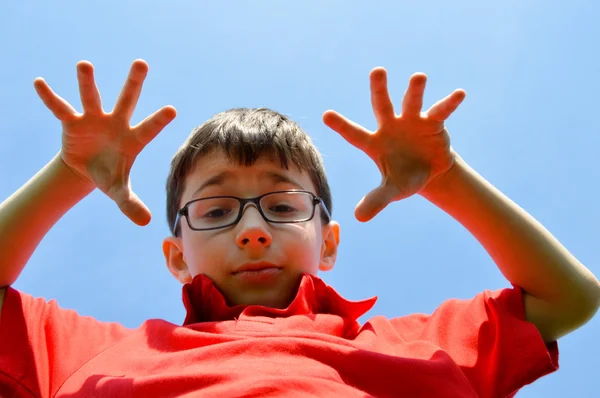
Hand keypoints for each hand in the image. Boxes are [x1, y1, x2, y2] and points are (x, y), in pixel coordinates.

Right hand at [34, 60, 175, 225]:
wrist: (87, 168)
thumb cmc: (109, 176)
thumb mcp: (119, 191)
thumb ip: (131, 203)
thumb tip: (146, 222)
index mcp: (133, 139)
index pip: (148, 129)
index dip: (159, 120)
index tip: (172, 109)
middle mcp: (116, 123)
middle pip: (127, 101)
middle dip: (134, 83)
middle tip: (142, 62)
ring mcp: (95, 120)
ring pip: (92, 98)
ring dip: (88, 82)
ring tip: (85, 64)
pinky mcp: (74, 122)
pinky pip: (60, 108)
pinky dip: (49, 97)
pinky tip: (39, 82)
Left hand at [323, 68, 464, 221]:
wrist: (429, 171)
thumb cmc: (404, 178)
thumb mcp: (391, 190)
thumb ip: (376, 200)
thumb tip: (359, 218)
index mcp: (374, 143)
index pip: (355, 134)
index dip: (341, 126)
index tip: (326, 115)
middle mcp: (390, 126)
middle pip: (382, 105)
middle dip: (379, 89)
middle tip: (377, 71)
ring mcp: (411, 121)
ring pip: (411, 103)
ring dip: (415, 91)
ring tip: (418, 76)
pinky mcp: (432, 122)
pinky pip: (440, 111)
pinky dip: (449, 103)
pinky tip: (459, 94)